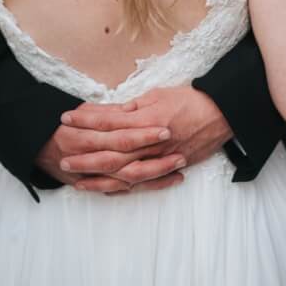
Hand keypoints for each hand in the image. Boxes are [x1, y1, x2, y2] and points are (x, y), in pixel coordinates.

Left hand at [56, 86, 231, 194]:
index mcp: (146, 120)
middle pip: (113, 153)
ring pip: (126, 174)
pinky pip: (144, 183)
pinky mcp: (170, 168)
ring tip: (78, 182)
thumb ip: (133, 107)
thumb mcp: (157, 95)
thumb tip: (111, 111)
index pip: (108, 121)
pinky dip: (125, 188)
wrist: (222, 115)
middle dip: (86, 157)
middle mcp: (151, 142)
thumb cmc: (189, 100)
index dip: (86, 120)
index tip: (65, 118)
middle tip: (63, 158)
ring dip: (101, 179)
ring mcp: (160, 158)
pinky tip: (107, 191)